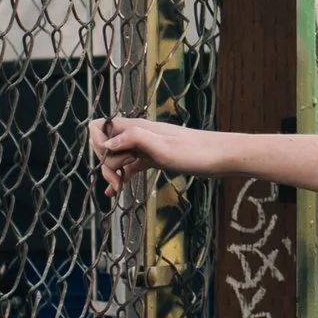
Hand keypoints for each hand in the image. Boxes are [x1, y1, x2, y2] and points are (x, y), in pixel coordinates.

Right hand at [90, 113, 223, 193]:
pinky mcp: (153, 158)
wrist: (220, 158)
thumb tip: (106, 144)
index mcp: (138, 127)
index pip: (101, 126)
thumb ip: (134, 140)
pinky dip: (121, 176)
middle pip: (106, 144)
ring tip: (117, 188)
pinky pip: (130, 165)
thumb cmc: (194, 152)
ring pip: (117, 156)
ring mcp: (145, 147)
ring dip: (112, 171)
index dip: (97, 143)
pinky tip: (115, 191)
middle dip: (105, 162)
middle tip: (115, 181)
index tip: (108, 161)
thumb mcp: (163, 148)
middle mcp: (139, 135)